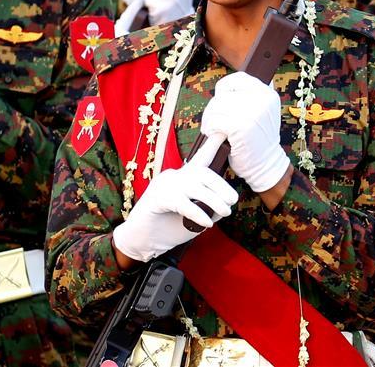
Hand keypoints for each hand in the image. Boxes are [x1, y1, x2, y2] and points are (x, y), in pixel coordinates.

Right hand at [111, 140, 238, 262]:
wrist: (142, 242)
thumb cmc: (168, 228)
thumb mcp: (195, 218)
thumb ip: (208, 209)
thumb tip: (223, 206)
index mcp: (182, 178)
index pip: (200, 159)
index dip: (212, 146)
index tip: (222, 132)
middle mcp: (173, 177)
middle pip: (202, 173)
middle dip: (221, 186)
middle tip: (233, 200)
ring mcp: (164, 185)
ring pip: (195, 187)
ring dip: (214, 200)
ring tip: (225, 212)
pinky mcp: (156, 198)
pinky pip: (182, 202)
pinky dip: (197, 212)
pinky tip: (207, 223)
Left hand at [201, 72, 289, 192]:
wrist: (266, 165)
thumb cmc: (258, 141)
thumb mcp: (262, 113)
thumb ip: (248, 98)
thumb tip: (223, 91)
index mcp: (268, 94)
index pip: (239, 78)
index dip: (225, 88)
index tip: (221, 99)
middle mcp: (262, 100)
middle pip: (224, 94)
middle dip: (214, 108)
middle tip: (213, 121)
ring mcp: (252, 113)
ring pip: (217, 106)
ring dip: (210, 119)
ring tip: (213, 128)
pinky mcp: (241, 126)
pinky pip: (215, 120)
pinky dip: (210, 128)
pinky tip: (215, 135)